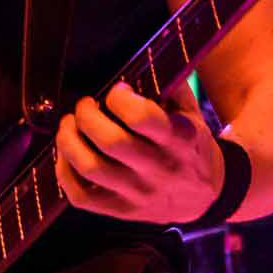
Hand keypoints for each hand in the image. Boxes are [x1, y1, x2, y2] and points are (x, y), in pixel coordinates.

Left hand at [54, 80, 223, 226]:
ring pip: (91, 168)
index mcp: (180, 141)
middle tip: (84, 105)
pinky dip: (64, 172)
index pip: (141, 118)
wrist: (208, 195)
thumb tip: (138, 61)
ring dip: (69, 140)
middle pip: (110, 142)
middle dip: (87, 116)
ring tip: (69, 125)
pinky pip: (81, 196)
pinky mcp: (122, 211)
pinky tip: (67, 154)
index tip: (116, 91)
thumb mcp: (191, 114)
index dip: (119, 98)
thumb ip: (169, 87)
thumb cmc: (191, 145)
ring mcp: (139, 194)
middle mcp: (159, 170)